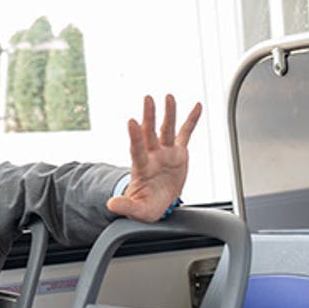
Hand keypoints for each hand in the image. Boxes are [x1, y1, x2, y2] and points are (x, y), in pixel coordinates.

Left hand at [107, 94, 201, 222]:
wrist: (157, 202)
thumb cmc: (146, 205)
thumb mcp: (137, 210)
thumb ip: (126, 206)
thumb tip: (111, 204)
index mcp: (142, 168)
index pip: (137, 150)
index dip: (135, 137)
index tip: (132, 122)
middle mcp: (153, 156)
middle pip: (150, 133)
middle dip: (149, 116)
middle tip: (148, 99)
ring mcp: (165, 153)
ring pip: (167, 130)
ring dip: (169, 113)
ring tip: (168, 97)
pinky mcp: (178, 153)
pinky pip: (186, 133)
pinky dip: (192, 120)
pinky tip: (197, 106)